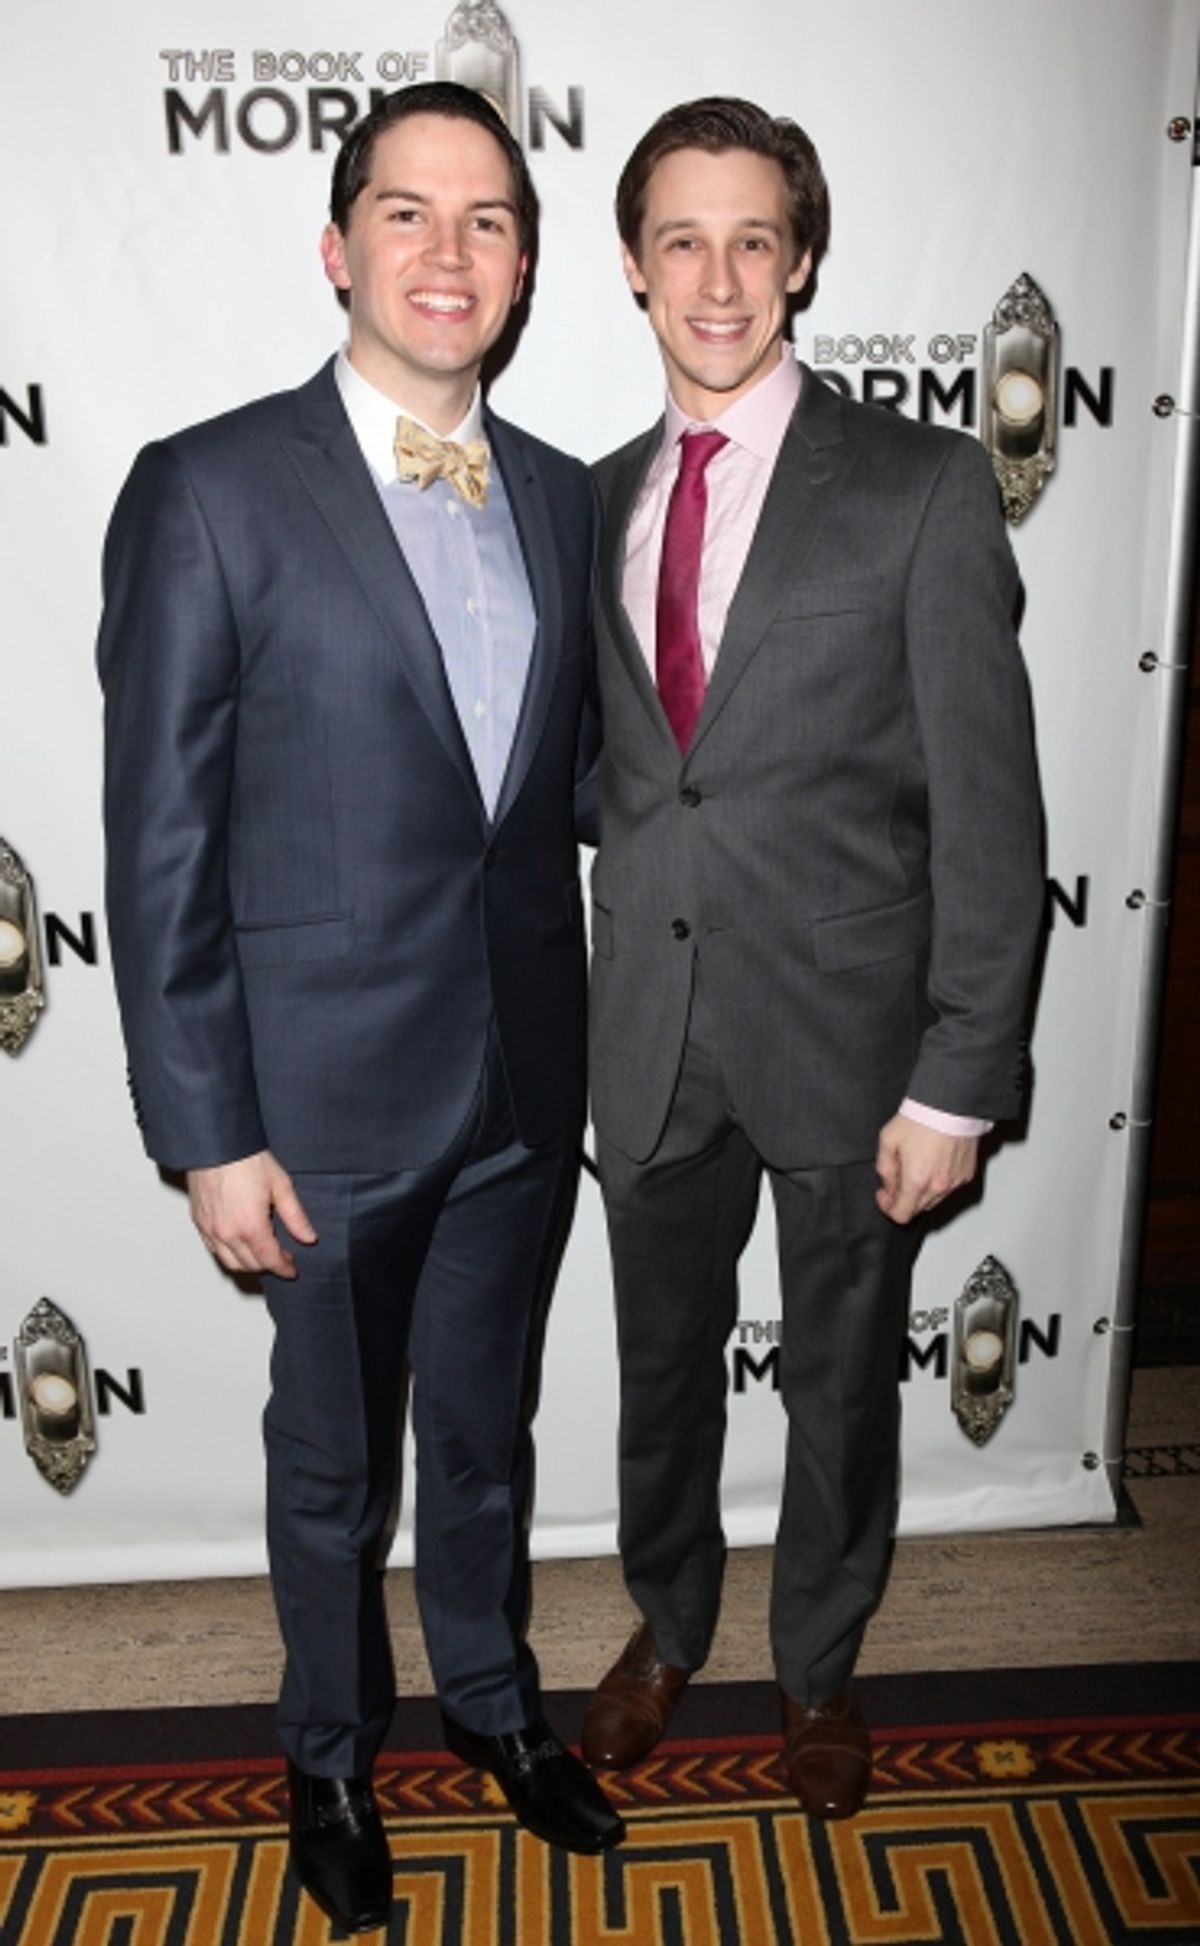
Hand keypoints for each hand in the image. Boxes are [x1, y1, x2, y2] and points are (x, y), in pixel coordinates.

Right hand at [186, 1150, 316, 1278]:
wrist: (216, 1144)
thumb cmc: (246, 1160)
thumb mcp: (281, 1186)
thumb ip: (295, 1217)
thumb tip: (308, 1237)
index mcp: (250, 1227)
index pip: (270, 1260)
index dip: (284, 1268)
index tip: (291, 1270)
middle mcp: (227, 1234)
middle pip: (250, 1265)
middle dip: (268, 1265)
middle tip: (281, 1258)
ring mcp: (210, 1229)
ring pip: (229, 1262)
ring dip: (247, 1264)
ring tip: (261, 1254)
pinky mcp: (198, 1222)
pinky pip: (213, 1249)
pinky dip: (228, 1254)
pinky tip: (239, 1244)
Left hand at [874, 1116, 977, 1225]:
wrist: (951, 1105)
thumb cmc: (921, 1118)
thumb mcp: (888, 1140)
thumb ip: (884, 1169)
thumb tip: (888, 1185)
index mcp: (917, 1181)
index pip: (901, 1215)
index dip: (888, 1208)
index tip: (884, 1194)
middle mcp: (939, 1186)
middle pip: (917, 1209)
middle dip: (904, 1197)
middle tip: (898, 1175)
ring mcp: (956, 1182)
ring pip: (934, 1200)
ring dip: (922, 1190)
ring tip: (917, 1165)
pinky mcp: (967, 1174)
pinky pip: (950, 1187)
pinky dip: (939, 1181)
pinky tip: (934, 1162)